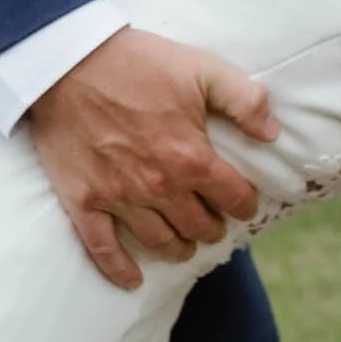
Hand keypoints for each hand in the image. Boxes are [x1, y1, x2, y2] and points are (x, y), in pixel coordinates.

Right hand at [28, 29, 278, 289]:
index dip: (245, 203)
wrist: (67, 62)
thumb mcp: (202, 67)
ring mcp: (119, 198)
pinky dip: (119, 270)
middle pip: (199, 225)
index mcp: (191, 157)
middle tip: (213, 223)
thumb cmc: (137, 61)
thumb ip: (245, 100)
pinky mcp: (83, 202)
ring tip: (185, 245)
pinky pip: (103, 249)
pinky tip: (133, 280)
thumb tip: (273, 132)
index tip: (244, 203)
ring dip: (179, 247)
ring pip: (160, 241)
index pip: (233, 197)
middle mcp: (158, 187)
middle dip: (213, 227)